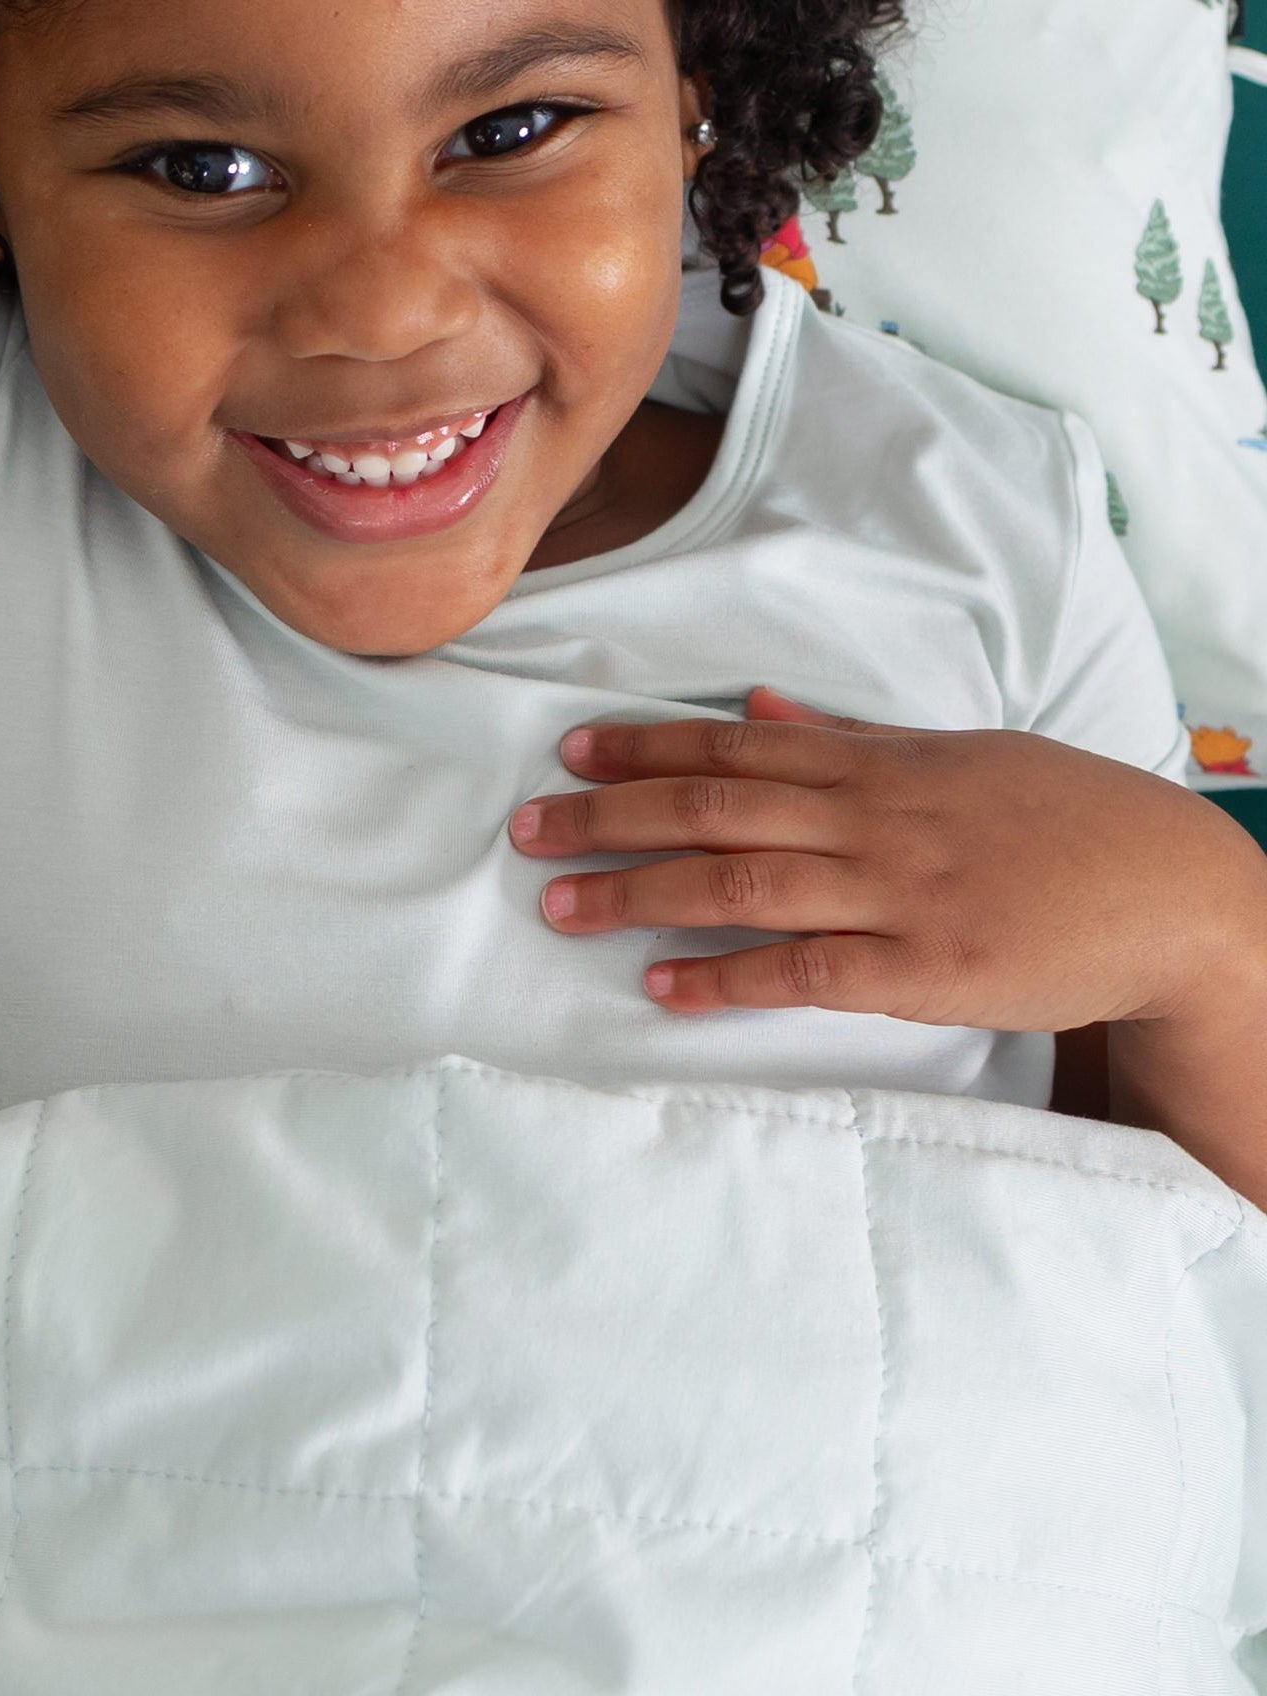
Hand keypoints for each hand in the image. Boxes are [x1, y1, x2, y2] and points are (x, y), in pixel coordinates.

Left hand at [508, 687, 1266, 1033]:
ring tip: (561, 906)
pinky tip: (663, 987)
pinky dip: (727, 978)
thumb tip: (756, 708)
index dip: (645, 745)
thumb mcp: (956, 756)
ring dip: (640, 893)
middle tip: (527, 829)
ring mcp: (897, 895)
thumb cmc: (1062, 821)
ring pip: (743, 884)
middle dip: (611, 815)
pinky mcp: (924, 972)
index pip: (735, 746)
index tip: (570, 750)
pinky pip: (806, 973)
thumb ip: (850, 738)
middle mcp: (874, 819)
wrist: (1169, 894)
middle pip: (716, 808)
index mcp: (879, 762)